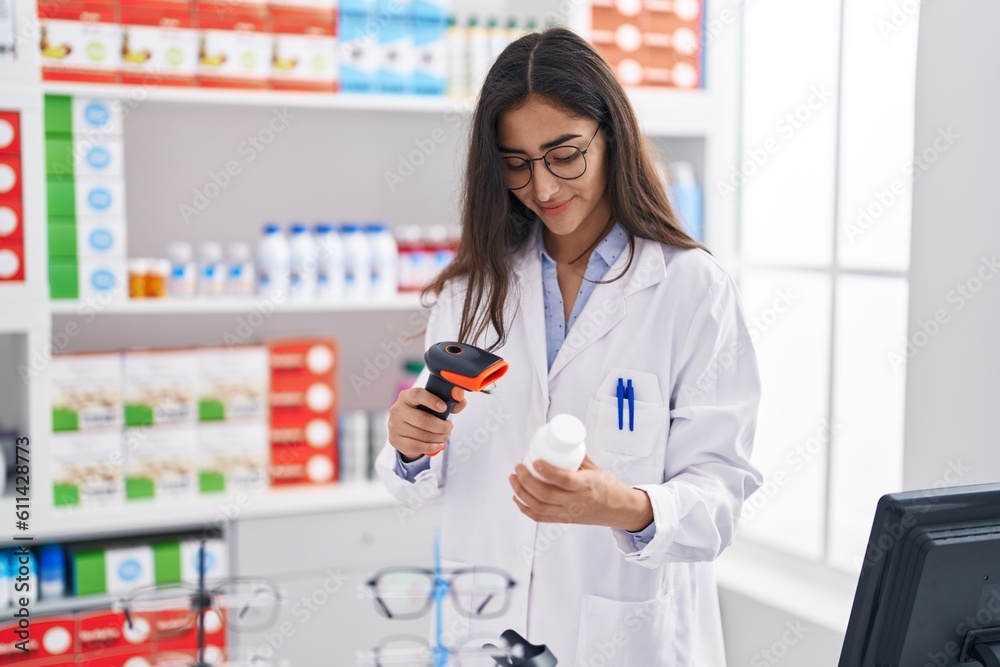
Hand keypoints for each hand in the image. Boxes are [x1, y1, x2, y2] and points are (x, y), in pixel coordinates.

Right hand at [387, 386, 466, 461]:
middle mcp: (397, 410)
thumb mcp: (434, 404)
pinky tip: (439, 444)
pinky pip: (417, 446)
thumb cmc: (423, 412)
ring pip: (422, 435)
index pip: (417, 395)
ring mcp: (394, 426)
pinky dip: (431, 447)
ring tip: (445, 435)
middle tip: (449, 427)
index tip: (444, 407)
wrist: (406, 428)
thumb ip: (450, 400)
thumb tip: (460, 399)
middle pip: (422, 420)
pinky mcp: (395, 440)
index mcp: (406, 396)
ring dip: (438, 437)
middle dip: (441, 426)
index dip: (431, 400)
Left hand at [509, 455, 653, 531]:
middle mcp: (576, 502)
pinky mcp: (564, 520)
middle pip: (546, 495)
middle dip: (526, 481)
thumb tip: (557, 440)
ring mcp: (569, 513)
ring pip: (539, 507)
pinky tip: (517, 497)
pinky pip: (540, 517)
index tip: (534, 461)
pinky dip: (525, 508)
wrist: (618, 510)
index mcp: (587, 486)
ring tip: (513, 478)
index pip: (564, 480)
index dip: (547, 471)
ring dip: (521, 493)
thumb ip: (576, 455)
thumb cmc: (607, 486)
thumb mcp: (595, 467)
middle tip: (518, 467)